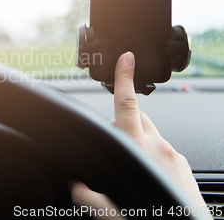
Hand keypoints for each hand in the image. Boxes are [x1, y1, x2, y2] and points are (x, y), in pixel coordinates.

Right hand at [69, 52, 209, 219]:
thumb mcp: (112, 212)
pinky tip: (151, 178)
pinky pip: (165, 151)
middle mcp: (159, 147)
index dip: (125, 79)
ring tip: (133, 166)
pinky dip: (154, 155)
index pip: (127, 105)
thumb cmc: (155, 217)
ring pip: (151, 134)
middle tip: (114, 143)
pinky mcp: (186, 165)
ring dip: (139, 140)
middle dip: (123, 120)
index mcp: (137, 149)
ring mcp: (175, 155)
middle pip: (138, 115)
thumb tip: (76, 188)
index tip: (126, 58)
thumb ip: (88, 197)